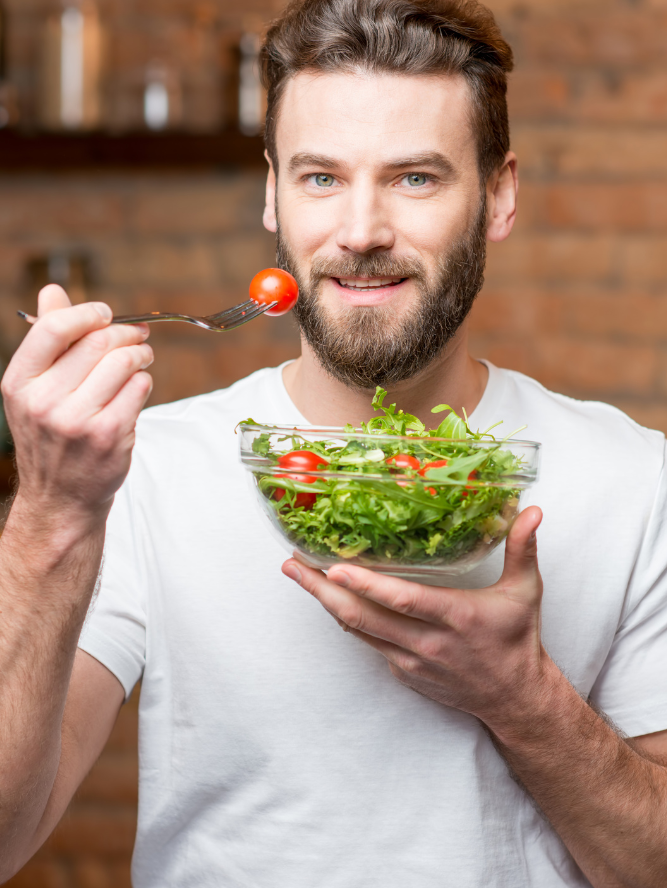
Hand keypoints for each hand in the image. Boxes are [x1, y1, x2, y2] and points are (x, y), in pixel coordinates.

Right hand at [1, 285, 152, 518]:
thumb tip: (53, 291)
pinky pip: (139, 388)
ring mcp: (77, 420)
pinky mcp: (109, 435)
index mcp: (20, 382)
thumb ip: (48, 339)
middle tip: (137, 337)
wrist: (61, 498)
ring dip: (140, 354)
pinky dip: (144, 382)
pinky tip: (137, 388)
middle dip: (125, 333)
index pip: (54, 328)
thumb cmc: (52, 436)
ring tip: (141, 358)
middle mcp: (43, 401)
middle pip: (97, 342)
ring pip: (123, 362)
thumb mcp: (35, 389)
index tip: (106, 314)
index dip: (87, 313)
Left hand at [282, 506, 546, 729]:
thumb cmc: (517, 639)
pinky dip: (346, 619)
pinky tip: (329, 597)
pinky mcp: (402, 672)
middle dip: (322, 591)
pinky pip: (367, 642)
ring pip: (357, 631)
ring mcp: (410, 661)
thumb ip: (522, 548)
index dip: (367, 586)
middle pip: (363, 618)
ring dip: (325, 603)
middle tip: (293, 565)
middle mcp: (427, 643)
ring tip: (298, 574)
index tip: (334, 568)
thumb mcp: (526, 592)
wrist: (513, 698)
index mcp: (455, 618)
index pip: (404, 601)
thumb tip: (532, 509)